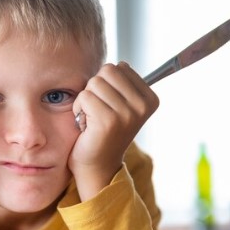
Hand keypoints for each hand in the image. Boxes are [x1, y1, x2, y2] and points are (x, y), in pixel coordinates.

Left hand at [69, 62, 158, 200]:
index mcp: (150, 99)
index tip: (110, 106)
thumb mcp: (121, 105)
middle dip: (96, 88)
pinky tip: (86, 126)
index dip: (107, 84)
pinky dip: (79, 109)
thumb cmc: (103, 132)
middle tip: (98, 111)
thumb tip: (122, 63)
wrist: (97, 165)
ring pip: (94, 82)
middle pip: (107, 70)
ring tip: (93, 119)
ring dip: (86, 99)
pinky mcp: (109, 121)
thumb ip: (123, 84)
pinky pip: (84, 97)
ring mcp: (127, 114)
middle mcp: (143, 106)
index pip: (120, 67)